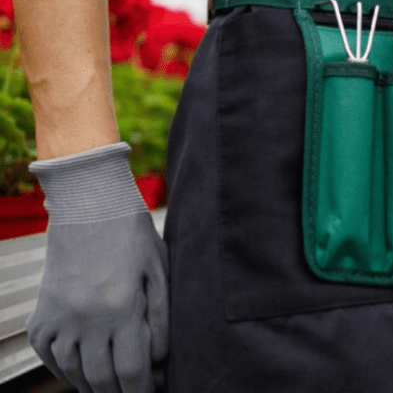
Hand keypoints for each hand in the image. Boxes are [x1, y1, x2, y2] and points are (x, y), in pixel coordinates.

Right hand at [26, 143, 168, 392]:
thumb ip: (161, 317)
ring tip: (108, 389)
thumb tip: (158, 359)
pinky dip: (62, 369)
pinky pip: (47, 353)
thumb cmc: (133, 237)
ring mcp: (59, 316)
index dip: (142, 390)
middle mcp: (86, 318)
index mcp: (121, 308)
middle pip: (101, 378)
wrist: (89, 205)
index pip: (132, 370)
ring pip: (73, 371)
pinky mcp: (42, 312)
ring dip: (91, 386)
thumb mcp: (159, 272)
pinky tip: (79, 373)